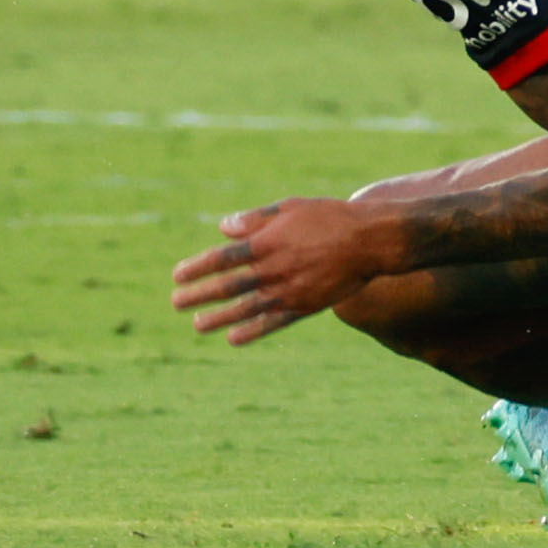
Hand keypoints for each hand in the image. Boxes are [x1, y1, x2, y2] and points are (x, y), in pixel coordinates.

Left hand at [169, 196, 390, 343]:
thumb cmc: (328, 217)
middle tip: (176, 303)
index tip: (178, 276)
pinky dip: (252, 331)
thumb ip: (254, 220)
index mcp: (267, 243)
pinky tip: (233, 339)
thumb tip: (222, 228)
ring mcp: (289, 291)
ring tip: (198, 325)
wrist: (370, 241)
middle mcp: (274, 270)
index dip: (197, 268)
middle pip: (228, 286)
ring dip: (219, 318)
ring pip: (246, 309)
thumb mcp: (289, 208)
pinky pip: (273, 323)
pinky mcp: (304, 306)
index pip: (222, 258)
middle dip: (199, 295)